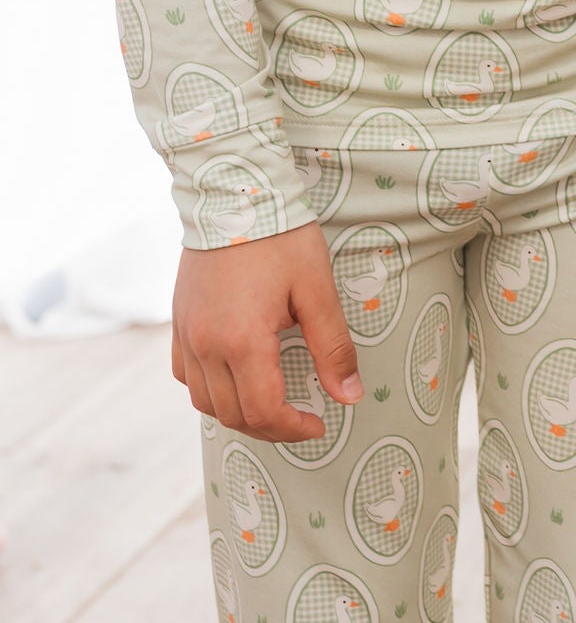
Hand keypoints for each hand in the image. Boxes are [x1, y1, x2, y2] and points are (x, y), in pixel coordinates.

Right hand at [171, 223, 360, 442]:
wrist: (233, 193)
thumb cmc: (281, 237)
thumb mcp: (317, 290)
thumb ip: (333, 348)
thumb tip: (350, 396)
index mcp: (242, 341)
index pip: (264, 411)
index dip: (294, 429)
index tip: (320, 425)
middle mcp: (206, 346)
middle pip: (233, 415)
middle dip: (271, 428)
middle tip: (302, 421)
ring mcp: (186, 335)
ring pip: (204, 402)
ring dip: (239, 414)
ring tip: (272, 407)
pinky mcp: (178, 322)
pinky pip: (185, 375)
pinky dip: (210, 390)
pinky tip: (236, 380)